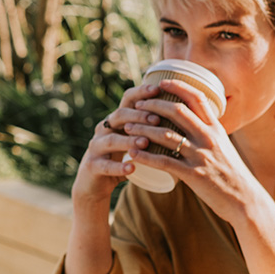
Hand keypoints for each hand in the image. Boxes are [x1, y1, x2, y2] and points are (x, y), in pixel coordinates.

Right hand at [71, 82, 163, 206]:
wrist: (94, 184)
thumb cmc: (120, 158)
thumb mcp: (133, 140)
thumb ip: (150, 128)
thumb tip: (182, 114)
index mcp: (116, 120)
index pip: (127, 100)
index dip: (141, 93)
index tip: (158, 90)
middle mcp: (104, 129)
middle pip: (119, 116)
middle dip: (138, 116)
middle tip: (157, 120)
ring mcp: (95, 147)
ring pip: (111, 140)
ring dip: (129, 140)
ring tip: (145, 143)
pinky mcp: (92, 166)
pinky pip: (105, 166)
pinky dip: (119, 167)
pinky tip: (132, 168)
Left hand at [124, 78, 259, 224]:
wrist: (246, 200)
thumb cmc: (233, 174)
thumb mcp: (224, 147)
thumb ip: (209, 134)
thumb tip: (195, 123)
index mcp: (216, 129)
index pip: (197, 98)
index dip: (178, 87)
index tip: (161, 82)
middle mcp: (209, 138)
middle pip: (177, 111)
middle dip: (154, 105)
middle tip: (138, 105)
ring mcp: (201, 156)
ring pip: (166, 135)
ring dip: (143, 129)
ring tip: (128, 127)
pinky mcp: (193, 175)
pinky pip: (164, 162)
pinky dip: (145, 156)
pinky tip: (132, 154)